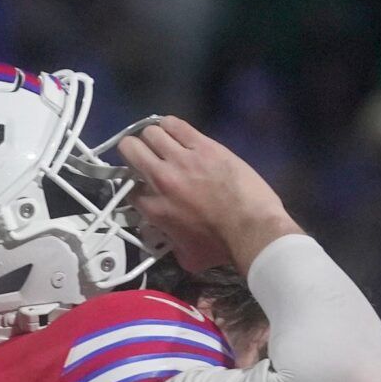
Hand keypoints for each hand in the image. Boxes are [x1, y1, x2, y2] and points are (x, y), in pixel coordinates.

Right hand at [117, 116, 302, 276]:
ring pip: (150, 132)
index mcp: (154, 209)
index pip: (129, 189)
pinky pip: (176, 124)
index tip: (141, 186)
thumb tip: (171, 240)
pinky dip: (170, 125)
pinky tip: (174, 131)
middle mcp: (160, 178)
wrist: (251, 228)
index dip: (134, 186)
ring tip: (161, 142)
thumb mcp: (186, 256)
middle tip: (142, 155)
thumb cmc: (220, 247)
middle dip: (132, 151)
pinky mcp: (203, 145)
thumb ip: (171, 245)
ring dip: (152, 136)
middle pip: (130, 149)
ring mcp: (181, 158)